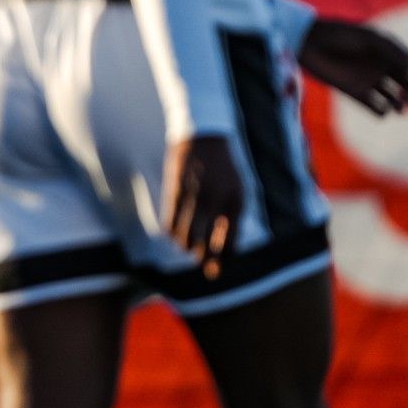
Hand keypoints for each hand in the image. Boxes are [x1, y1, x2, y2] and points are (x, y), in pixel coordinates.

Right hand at [163, 135, 243, 278]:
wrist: (204, 136)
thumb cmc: (224, 169)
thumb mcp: (237, 192)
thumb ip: (230, 220)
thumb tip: (222, 250)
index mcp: (235, 202)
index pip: (228, 243)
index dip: (221, 261)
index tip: (214, 271)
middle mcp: (215, 201)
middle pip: (204, 244)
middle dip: (201, 258)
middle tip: (200, 260)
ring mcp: (193, 195)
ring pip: (184, 237)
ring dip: (185, 246)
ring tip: (187, 245)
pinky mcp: (175, 190)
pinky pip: (169, 222)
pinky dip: (172, 233)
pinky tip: (175, 232)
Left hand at [298, 17, 407, 116]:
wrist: (309, 42)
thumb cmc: (340, 35)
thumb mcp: (371, 40)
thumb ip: (395, 54)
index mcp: (393, 52)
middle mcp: (385, 68)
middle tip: (404, 97)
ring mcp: (371, 81)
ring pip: (398, 100)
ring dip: (403, 105)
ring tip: (397, 106)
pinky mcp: (356, 93)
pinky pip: (377, 110)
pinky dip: (383, 112)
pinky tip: (380, 107)